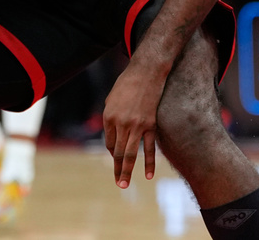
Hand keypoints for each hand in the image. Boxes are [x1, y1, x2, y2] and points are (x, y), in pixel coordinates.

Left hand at [102, 64, 164, 188]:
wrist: (145, 73)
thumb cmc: (126, 84)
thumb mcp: (111, 100)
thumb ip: (111, 118)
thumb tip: (114, 136)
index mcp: (108, 117)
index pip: (110, 143)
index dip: (112, 152)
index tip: (117, 157)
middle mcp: (121, 123)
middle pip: (118, 152)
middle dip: (117, 169)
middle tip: (118, 184)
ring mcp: (136, 125)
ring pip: (131, 154)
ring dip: (127, 171)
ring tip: (124, 184)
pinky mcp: (151, 125)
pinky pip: (149, 148)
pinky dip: (148, 163)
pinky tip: (147, 175)